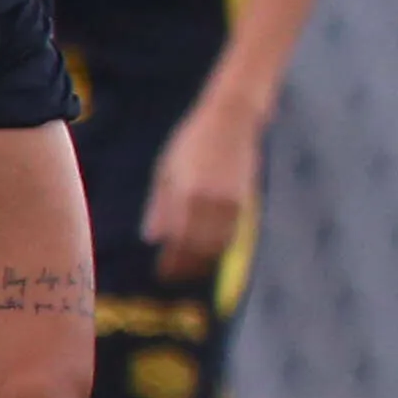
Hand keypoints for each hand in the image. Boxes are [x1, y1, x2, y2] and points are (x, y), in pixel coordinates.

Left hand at [141, 97, 263, 281]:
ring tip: (189, 269)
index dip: (171, 261)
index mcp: (185, 193)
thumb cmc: (191, 143)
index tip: (162, 273)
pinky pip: (231, 234)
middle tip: (172, 276)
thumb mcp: (166, 170)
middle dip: (185, 266)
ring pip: (217, 245)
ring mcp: (230, 202)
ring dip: (203, 262)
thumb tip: (153, 238)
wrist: (230, 122)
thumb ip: (159, 206)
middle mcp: (209, 201)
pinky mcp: (244, 201)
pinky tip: (206, 251)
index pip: (177, 240)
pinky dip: (217, 248)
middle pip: (198, 248)